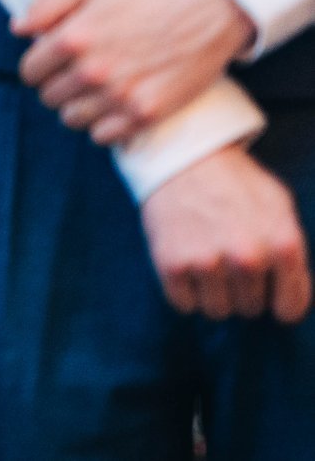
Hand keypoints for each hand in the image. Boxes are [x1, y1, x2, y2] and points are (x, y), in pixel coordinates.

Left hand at [17, 0, 254, 145]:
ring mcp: (121, 96)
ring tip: (96, 88)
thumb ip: (50, 5)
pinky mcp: (148, 114)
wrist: (213, 8)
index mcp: (74, 38)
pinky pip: (104, 137)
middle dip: (57, 83)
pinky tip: (115, 105)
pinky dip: (104, 125)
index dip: (38, 64)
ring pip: (72, 119)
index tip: (52, 60)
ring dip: (78, 105)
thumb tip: (17, 28)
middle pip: (49, 96)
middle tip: (78, 72)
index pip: (30, 70)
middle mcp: (93, 71)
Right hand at [139, 145, 310, 321]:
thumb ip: (290, 248)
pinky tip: (186, 268)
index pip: (291, 307)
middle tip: (229, 265)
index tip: (268, 294)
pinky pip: (183, 304)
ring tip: (207, 266)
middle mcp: (248, 257)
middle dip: (243, 292)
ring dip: (213, 294)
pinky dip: (185, 292)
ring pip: (217, 311)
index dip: (280, 302)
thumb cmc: (235, 181)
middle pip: (251, 308)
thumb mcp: (280, 204)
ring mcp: (208, 261)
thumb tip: (292, 291)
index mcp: (282, 244)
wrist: (181, 154)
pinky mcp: (171, 263)